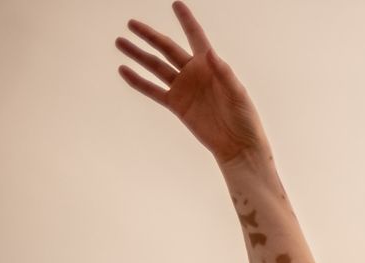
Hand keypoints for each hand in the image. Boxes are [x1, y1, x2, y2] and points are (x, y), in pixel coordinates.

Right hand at [116, 3, 266, 164]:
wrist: (237, 145)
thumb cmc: (244, 118)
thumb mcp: (238, 94)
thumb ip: (224, 73)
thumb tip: (211, 54)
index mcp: (210, 65)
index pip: (195, 37)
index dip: (186, 20)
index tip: (176, 4)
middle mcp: (194, 73)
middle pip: (167, 48)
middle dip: (149, 35)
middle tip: (131, 23)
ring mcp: (183, 88)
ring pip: (155, 66)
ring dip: (138, 55)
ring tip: (120, 41)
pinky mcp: (176, 104)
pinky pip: (153, 90)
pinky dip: (138, 81)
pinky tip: (123, 70)